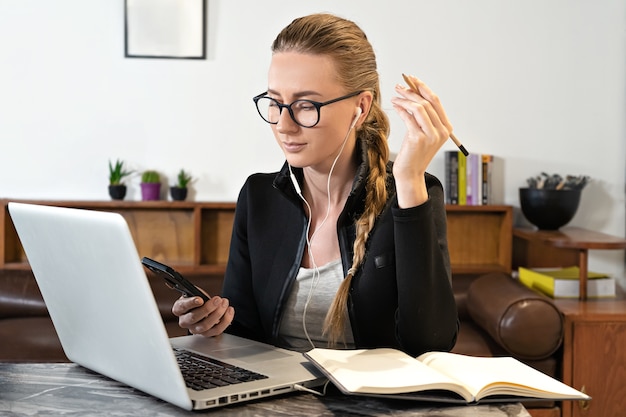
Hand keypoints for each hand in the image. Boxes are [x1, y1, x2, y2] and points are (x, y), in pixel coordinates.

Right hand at [172, 293, 234, 336]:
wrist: (201, 308)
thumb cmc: (197, 300)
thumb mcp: (194, 293)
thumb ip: (197, 295)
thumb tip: (204, 299)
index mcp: (179, 309)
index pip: (182, 307)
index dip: (191, 303)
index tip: (200, 299)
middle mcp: (185, 321)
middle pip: (194, 318)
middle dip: (208, 308)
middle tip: (218, 300)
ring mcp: (195, 329)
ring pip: (206, 326)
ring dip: (218, 314)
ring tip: (224, 303)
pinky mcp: (206, 334)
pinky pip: (216, 330)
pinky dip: (225, 320)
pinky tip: (229, 310)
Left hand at [390, 75, 452, 206]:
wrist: (410, 172)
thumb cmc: (414, 151)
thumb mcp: (421, 131)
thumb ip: (422, 115)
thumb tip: (412, 92)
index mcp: (446, 127)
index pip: (436, 101)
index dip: (423, 87)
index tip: (412, 79)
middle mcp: (441, 131)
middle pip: (427, 102)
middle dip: (412, 91)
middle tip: (400, 85)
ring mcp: (431, 135)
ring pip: (418, 108)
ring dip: (405, 99)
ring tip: (395, 96)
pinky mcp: (418, 139)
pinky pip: (408, 118)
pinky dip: (400, 109)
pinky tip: (395, 106)